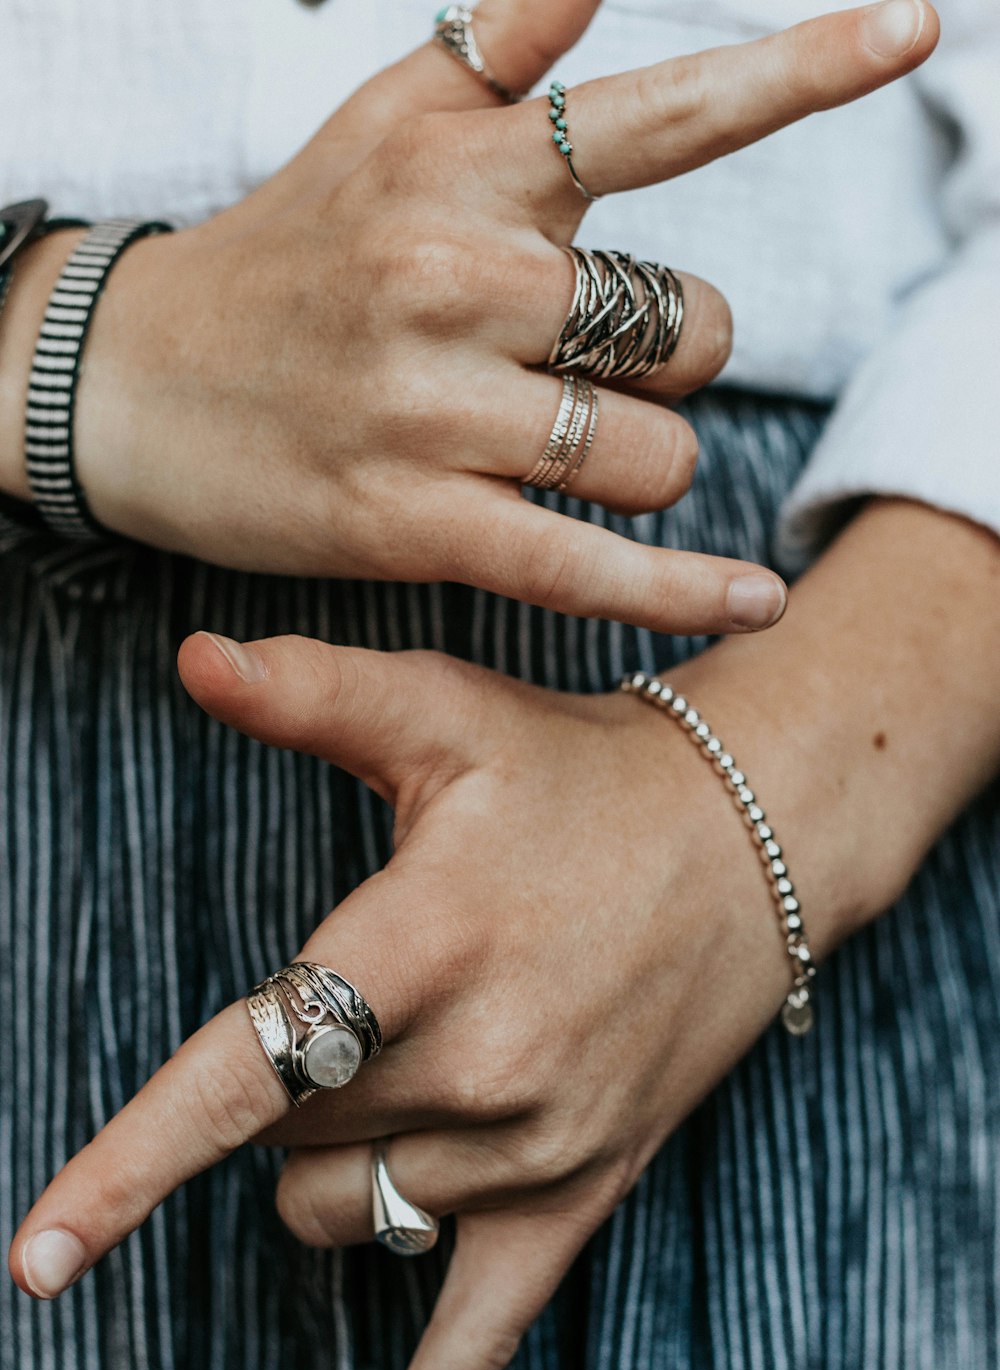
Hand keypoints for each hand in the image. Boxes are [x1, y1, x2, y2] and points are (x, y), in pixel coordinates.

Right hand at [0, 3, 936, 634]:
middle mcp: (458, 276)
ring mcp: (434, 407)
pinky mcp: (414, 522)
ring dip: (640, 461)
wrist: (136, 384)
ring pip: (651, 452)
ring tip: (557, 447)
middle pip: (689, 328)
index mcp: (465, 169)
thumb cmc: (283, 254)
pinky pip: (585, 563)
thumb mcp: (375, 125)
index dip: (803, 70)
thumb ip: (498, 50)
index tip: (919, 28)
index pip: (661, 109)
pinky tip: (753, 599)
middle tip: (584, 361)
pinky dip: (679, 589)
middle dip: (672, 357)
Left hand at [12, 499, 996, 1369]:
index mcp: (427, 938)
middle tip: (354, 1005)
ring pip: (350, 1217)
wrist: (749, 842)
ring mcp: (537, 1140)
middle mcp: (481, 1058)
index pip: (249, 1072)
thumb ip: (311, 693)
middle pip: (292, 1148)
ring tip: (401, 1073)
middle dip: (283, 1096)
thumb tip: (192, 661)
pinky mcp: (582, 1187)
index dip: (131, 1165)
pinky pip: (483, 1330)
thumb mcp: (449, 714)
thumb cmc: (582, 771)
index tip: (41, 1255)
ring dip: (329, 1167)